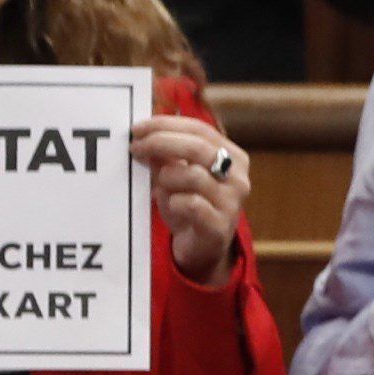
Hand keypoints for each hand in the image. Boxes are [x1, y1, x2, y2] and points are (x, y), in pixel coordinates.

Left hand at [132, 116, 253, 290]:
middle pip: (197, 148)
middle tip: (135, 148)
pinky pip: (190, 204)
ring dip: (166, 178)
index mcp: (233, 157)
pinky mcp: (219, 226)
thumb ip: (166, 154)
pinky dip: (173, 202)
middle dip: (160, 143)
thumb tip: (145, 133)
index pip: (200, 130)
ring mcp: (232, 202)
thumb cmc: (190, 206)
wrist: (203, 249)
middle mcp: (238, 177)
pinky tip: (170, 205)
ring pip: (191, 175)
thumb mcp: (177, 175)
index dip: (167, 125)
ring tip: (160, 187)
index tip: (138, 128)